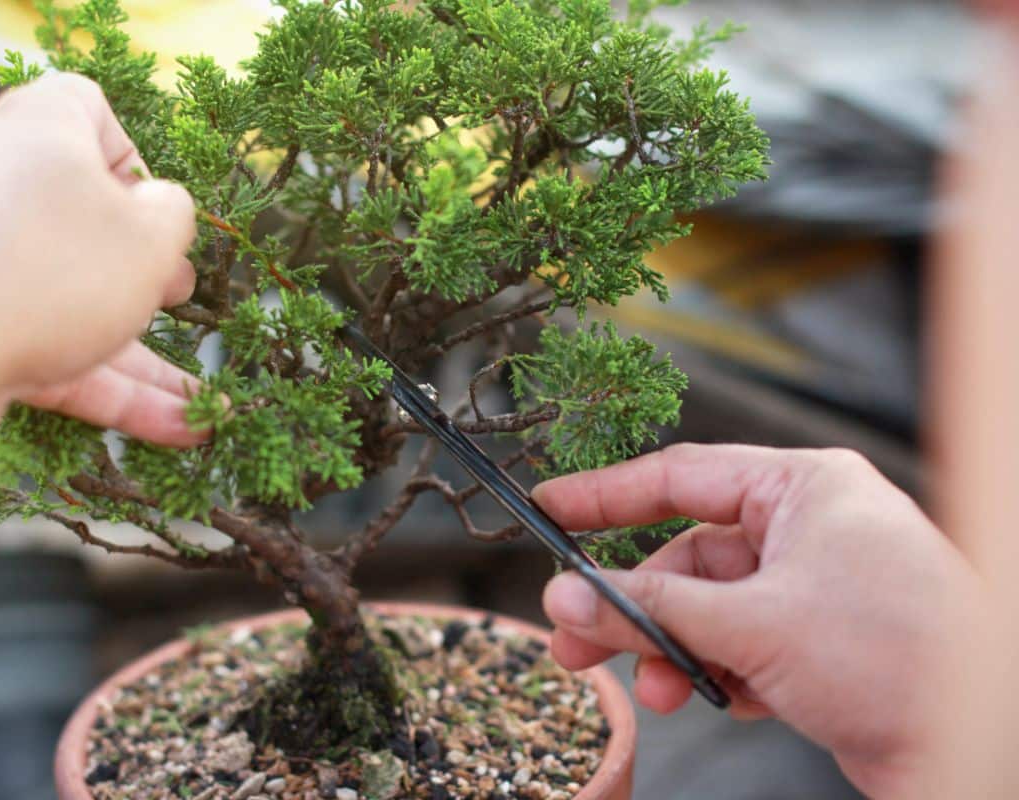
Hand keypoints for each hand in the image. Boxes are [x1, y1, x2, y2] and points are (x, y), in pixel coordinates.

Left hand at [0, 73, 201, 445]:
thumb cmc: (53, 274)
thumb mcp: (153, 235)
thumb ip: (174, 212)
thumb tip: (162, 207)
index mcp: (34, 128)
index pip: (88, 108)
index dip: (134, 157)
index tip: (155, 210)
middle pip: (79, 216)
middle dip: (142, 271)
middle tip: (175, 298)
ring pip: (65, 294)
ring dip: (137, 354)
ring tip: (193, 405)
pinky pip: (38, 338)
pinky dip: (98, 379)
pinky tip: (167, 427)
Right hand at [535, 444, 982, 797]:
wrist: (978, 742)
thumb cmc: (899, 655)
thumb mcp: (754, 625)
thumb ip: (651, 608)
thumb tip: (570, 594)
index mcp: (803, 489)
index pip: (682, 476)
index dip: (607, 496)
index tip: (551, 510)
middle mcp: (808, 528)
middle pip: (688, 556)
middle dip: (635, 605)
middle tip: (574, 636)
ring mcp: (815, 586)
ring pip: (710, 608)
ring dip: (674, 650)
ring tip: (653, 690)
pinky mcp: (820, 640)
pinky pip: (741, 643)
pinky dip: (718, 671)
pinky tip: (718, 697)